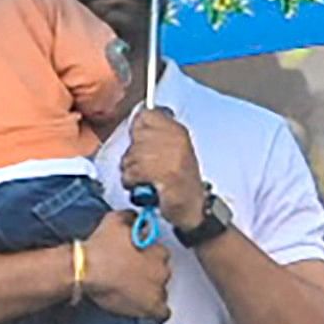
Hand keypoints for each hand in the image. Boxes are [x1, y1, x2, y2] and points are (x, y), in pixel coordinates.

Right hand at [78, 209, 172, 321]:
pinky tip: (141, 307)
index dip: (147, 254)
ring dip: (150, 291)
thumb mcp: (114, 221)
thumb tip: (135, 216)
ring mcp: (156, 292)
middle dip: (149, 272)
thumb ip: (130, 217)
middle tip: (131, 273)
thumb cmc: (99, 250)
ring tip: (132, 290)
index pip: (161, 252)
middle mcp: (161, 271)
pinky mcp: (149, 309)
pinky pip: (160, 313)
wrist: (85, 272)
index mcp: (158, 251)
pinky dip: (152, 311)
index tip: (138, 256)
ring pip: (161, 292)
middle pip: (162, 272)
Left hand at [119, 107, 210, 232]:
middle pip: (135, 137)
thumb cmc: (179, 183)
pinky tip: (143, 187)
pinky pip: (132, 173)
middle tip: (144, 168)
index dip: (138, 130)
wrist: (194, 208)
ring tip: (144, 179)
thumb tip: (137, 117)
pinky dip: (132, 182)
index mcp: (178, 131)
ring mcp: (172, 157)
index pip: (147, 115)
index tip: (142, 143)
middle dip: (133, 154)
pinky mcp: (166, 174)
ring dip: (131, 171)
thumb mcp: (172, 152)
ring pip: (130, 156)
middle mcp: (176, 140)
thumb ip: (154, 134)